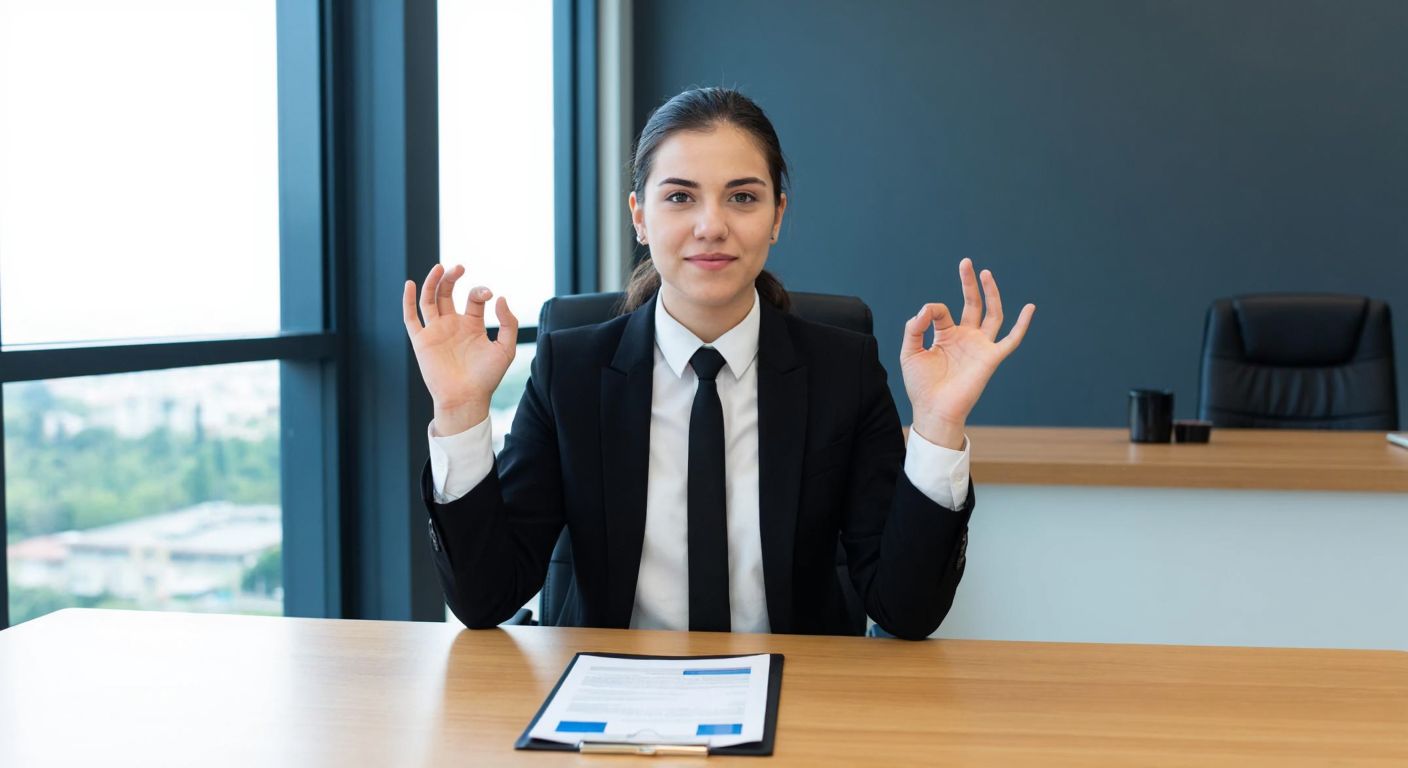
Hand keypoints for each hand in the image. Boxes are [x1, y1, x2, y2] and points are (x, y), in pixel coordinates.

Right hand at [402, 264, 519, 434]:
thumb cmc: (487, 378)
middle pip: (447, 293)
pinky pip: (411, 318)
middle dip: (452, 278)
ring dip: (432, 283)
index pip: (474, 299)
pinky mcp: (421, 341)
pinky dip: (408, 301)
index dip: (480, 291)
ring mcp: (436, 331)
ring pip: (429, 300)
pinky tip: (411, 285)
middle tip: (459, 267)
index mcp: (472, 325)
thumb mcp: (505, 349)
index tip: (488, 294)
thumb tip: (500, 298)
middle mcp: (452, 325)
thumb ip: (508, 323)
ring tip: (440, 268)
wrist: (466, 399)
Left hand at [900, 258, 1034, 449]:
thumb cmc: (921, 386)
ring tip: (986, 273)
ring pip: (992, 314)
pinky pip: (1012, 339)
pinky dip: (1023, 324)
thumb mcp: (910, 352)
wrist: (933, 411)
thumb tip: (926, 308)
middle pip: (973, 304)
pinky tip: (1030, 307)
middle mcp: (966, 338)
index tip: (922, 317)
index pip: (942, 311)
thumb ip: (914, 328)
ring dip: (991, 293)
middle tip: (966, 262)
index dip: (931, 310)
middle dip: (970, 283)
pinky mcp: (991, 358)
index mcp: (946, 336)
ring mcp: (980, 347)